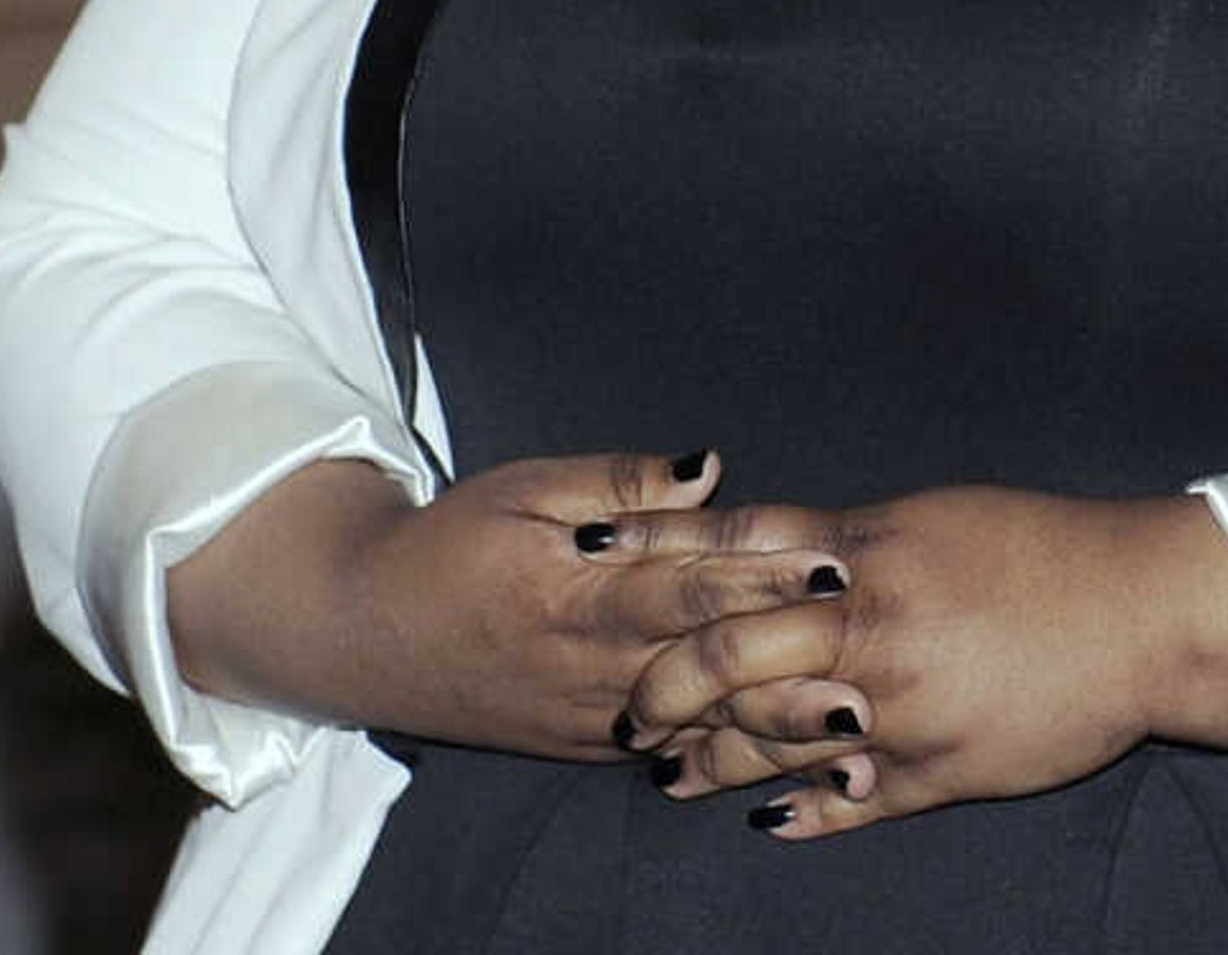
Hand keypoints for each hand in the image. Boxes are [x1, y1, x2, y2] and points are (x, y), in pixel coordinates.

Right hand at [165, 448, 846, 761]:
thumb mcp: (528, 488)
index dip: (763, 576)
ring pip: (696, 727)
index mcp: (577, 595)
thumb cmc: (452, 540)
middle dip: (789, 670)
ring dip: (772, 729)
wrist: (359, 628)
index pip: (688, 585)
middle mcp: (588, 668)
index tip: (834, 566)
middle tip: (868, 666)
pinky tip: (791, 759)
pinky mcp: (584, 746)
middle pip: (706, 669)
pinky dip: (729, 756)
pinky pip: (669, 753)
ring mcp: (587, 718)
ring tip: (852, 732)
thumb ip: (623, 482)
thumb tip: (710, 467)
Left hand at [617, 485, 1227, 839]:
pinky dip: (798, 813)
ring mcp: (897, 705)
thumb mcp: (945, 518)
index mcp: (873, 550)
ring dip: (710, 759)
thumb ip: (860, 542)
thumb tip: (788, 554)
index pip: (735, 550)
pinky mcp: (934, 770)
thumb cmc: (1051, 551)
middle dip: (659, 682)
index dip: (657, 557)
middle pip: (725, 651)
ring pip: (767, 739)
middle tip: (628, 705)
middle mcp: (871, 626)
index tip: (596, 566)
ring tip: (673, 774)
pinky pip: (843, 803)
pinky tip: (767, 820)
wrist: (1148, 611)